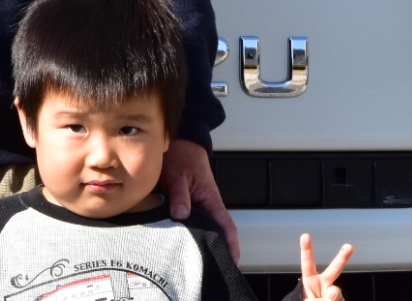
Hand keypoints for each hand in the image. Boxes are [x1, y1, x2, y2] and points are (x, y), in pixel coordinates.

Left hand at [161, 139, 239, 261]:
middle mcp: (208, 205)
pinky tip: (181, 243)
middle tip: (211, 268)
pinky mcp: (188, 205)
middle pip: (217, 233)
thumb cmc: (183, 156)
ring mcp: (199, 206)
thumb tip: (180, 215)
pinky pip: (192, 222)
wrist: (181, 143)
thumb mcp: (178, 174)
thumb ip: (179, 194)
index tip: (233, 261)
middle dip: (217, 250)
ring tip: (197, 262)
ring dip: (203, 243)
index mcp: (211, 200)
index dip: (231, 245)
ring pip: (203, 229)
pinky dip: (190, 233)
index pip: (226, 227)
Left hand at [299, 233, 352, 299]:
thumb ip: (322, 297)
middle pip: (334, 269)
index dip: (307, 250)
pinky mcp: (341, 299)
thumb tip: (335, 290)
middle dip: (342, 258)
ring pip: (335, 293)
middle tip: (349, 246)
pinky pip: (340, 300)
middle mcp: (324, 284)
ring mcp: (334, 293)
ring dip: (330, 300)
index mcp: (309, 281)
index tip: (306, 235)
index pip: (307, 263)